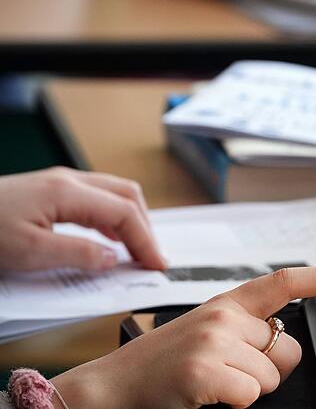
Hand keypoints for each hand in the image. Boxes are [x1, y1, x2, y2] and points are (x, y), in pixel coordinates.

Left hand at [0, 167, 164, 270]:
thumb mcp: (29, 252)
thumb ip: (77, 254)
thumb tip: (113, 258)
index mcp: (68, 193)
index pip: (124, 214)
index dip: (145, 240)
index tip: (157, 264)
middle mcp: (69, 181)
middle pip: (127, 196)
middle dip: (145, 227)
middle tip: (152, 257)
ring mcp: (60, 182)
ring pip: (114, 193)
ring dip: (132, 220)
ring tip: (137, 249)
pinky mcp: (50, 189)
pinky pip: (96, 197)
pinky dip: (113, 217)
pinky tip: (109, 238)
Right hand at [51, 266, 315, 408]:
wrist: (111, 386)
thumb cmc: (162, 362)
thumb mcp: (206, 332)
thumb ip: (245, 330)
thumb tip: (283, 347)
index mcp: (227, 303)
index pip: (286, 282)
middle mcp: (224, 316)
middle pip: (287, 351)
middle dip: (270, 369)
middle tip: (230, 373)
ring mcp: (215, 341)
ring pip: (271, 378)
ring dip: (247, 389)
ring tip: (210, 383)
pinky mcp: (206, 371)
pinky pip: (251, 394)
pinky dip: (234, 402)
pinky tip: (205, 395)